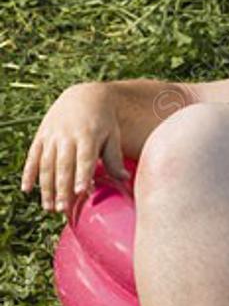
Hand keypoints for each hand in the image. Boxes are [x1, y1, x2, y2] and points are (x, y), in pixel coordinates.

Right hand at [20, 82, 130, 214]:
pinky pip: (32, 157)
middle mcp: (67, 136)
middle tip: (63, 209)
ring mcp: (52, 136)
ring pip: (47, 165)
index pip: (85, 159)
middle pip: (63, 166)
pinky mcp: (41, 136)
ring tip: (49, 207)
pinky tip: (26, 189)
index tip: (82, 192)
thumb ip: (114, 158)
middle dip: (62, 189)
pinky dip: (28, 173)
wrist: (83, 95)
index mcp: (88, 136)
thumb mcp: (112, 135)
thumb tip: (124, 180)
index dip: (83, 176)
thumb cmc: (103, 121)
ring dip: (46, 187)